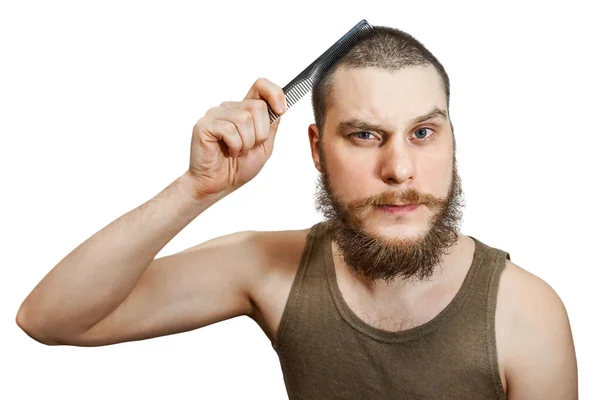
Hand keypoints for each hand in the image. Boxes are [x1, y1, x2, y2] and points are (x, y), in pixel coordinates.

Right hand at [187, 78, 286, 195]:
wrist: (219, 185)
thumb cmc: (238, 166)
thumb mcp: (265, 145)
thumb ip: (271, 124)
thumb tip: (281, 105)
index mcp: (244, 110)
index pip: (261, 86)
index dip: (274, 93)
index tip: (282, 109)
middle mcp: (229, 108)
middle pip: (257, 106)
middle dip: (260, 133)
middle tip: (249, 147)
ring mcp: (215, 115)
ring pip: (244, 119)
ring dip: (246, 143)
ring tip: (237, 151)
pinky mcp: (204, 125)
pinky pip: (229, 130)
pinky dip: (234, 146)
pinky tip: (228, 152)